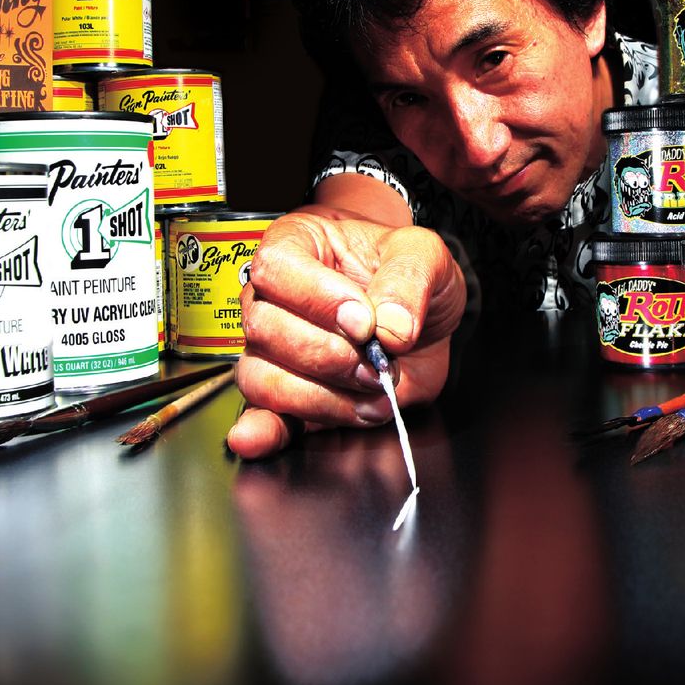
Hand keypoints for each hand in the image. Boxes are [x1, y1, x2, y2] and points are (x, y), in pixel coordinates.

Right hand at [226, 209, 466, 458]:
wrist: (417, 310)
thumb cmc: (405, 270)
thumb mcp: (423, 253)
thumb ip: (408, 278)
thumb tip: (390, 326)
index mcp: (295, 246)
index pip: (278, 269)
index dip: (319, 299)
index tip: (364, 322)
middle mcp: (271, 297)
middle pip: (266, 328)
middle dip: (329, 356)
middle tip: (378, 363)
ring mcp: (273, 349)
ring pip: (263, 377)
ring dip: (321, 397)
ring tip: (373, 395)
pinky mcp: (288, 394)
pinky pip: (262, 415)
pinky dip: (263, 430)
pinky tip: (261, 439)